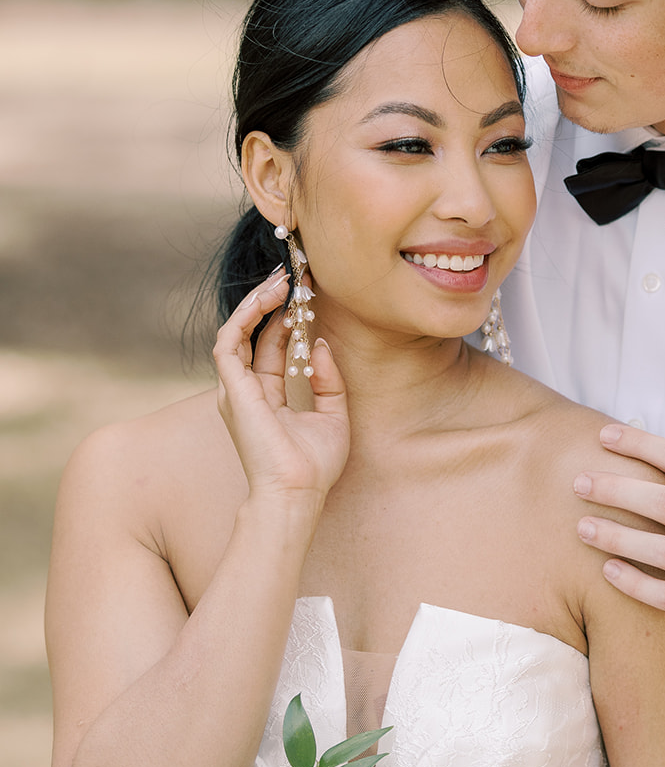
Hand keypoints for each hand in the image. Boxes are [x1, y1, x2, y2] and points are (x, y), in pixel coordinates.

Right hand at [214, 270, 349, 505]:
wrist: (297, 492)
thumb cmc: (314, 465)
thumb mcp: (334, 415)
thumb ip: (328, 380)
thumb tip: (318, 345)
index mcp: (269, 396)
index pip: (274, 346)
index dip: (289, 317)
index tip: (309, 291)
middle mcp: (248, 389)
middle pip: (256, 334)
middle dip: (273, 302)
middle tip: (296, 274)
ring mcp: (237, 389)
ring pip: (238, 331)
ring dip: (258, 302)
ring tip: (284, 279)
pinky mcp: (233, 388)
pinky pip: (230, 341)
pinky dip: (246, 316)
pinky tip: (270, 298)